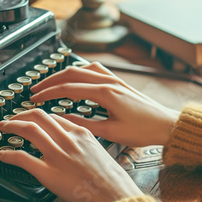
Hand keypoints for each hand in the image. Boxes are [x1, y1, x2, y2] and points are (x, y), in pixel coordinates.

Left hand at [0, 109, 142, 201]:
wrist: (115, 198)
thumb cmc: (112, 181)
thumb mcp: (100, 153)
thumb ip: (84, 145)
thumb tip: (73, 146)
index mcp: (82, 134)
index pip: (54, 116)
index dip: (37, 116)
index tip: (30, 119)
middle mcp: (68, 140)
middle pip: (38, 116)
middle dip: (20, 115)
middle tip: (10, 119)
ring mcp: (58, 156)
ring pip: (29, 130)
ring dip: (12, 126)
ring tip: (3, 128)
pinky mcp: (49, 173)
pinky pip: (23, 158)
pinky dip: (9, 154)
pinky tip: (3, 155)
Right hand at [30, 62, 179, 146]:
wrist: (166, 125)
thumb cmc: (143, 130)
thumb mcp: (111, 133)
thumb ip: (85, 125)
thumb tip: (63, 121)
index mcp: (105, 93)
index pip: (68, 88)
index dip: (48, 92)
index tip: (35, 98)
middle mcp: (108, 82)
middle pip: (71, 73)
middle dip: (50, 80)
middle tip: (35, 89)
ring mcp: (114, 80)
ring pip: (82, 68)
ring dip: (63, 74)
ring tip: (51, 82)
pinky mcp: (118, 82)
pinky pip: (94, 70)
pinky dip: (80, 71)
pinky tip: (76, 77)